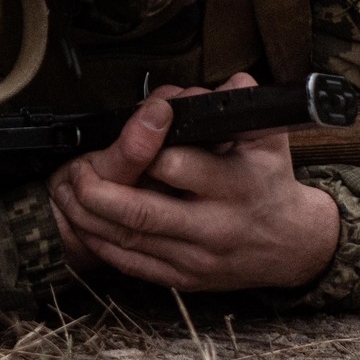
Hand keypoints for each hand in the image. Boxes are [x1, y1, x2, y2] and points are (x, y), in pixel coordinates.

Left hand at [47, 72, 341, 291]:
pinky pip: (131, 265)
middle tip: (76, 168)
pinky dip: (100, 244)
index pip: (178, 167)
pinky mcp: (184, 279)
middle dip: (98, 190)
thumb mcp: (267, 137)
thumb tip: (223, 80)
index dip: (142, 149)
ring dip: (87, 216)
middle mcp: (214, 226)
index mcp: (235, 186)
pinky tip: (82, 223)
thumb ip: (241, 103)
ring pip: (128, 240)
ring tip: (66, 189)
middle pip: (142, 213)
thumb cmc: (271, 182)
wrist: (293, 247)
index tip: (118, 134)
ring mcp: (196, 258)